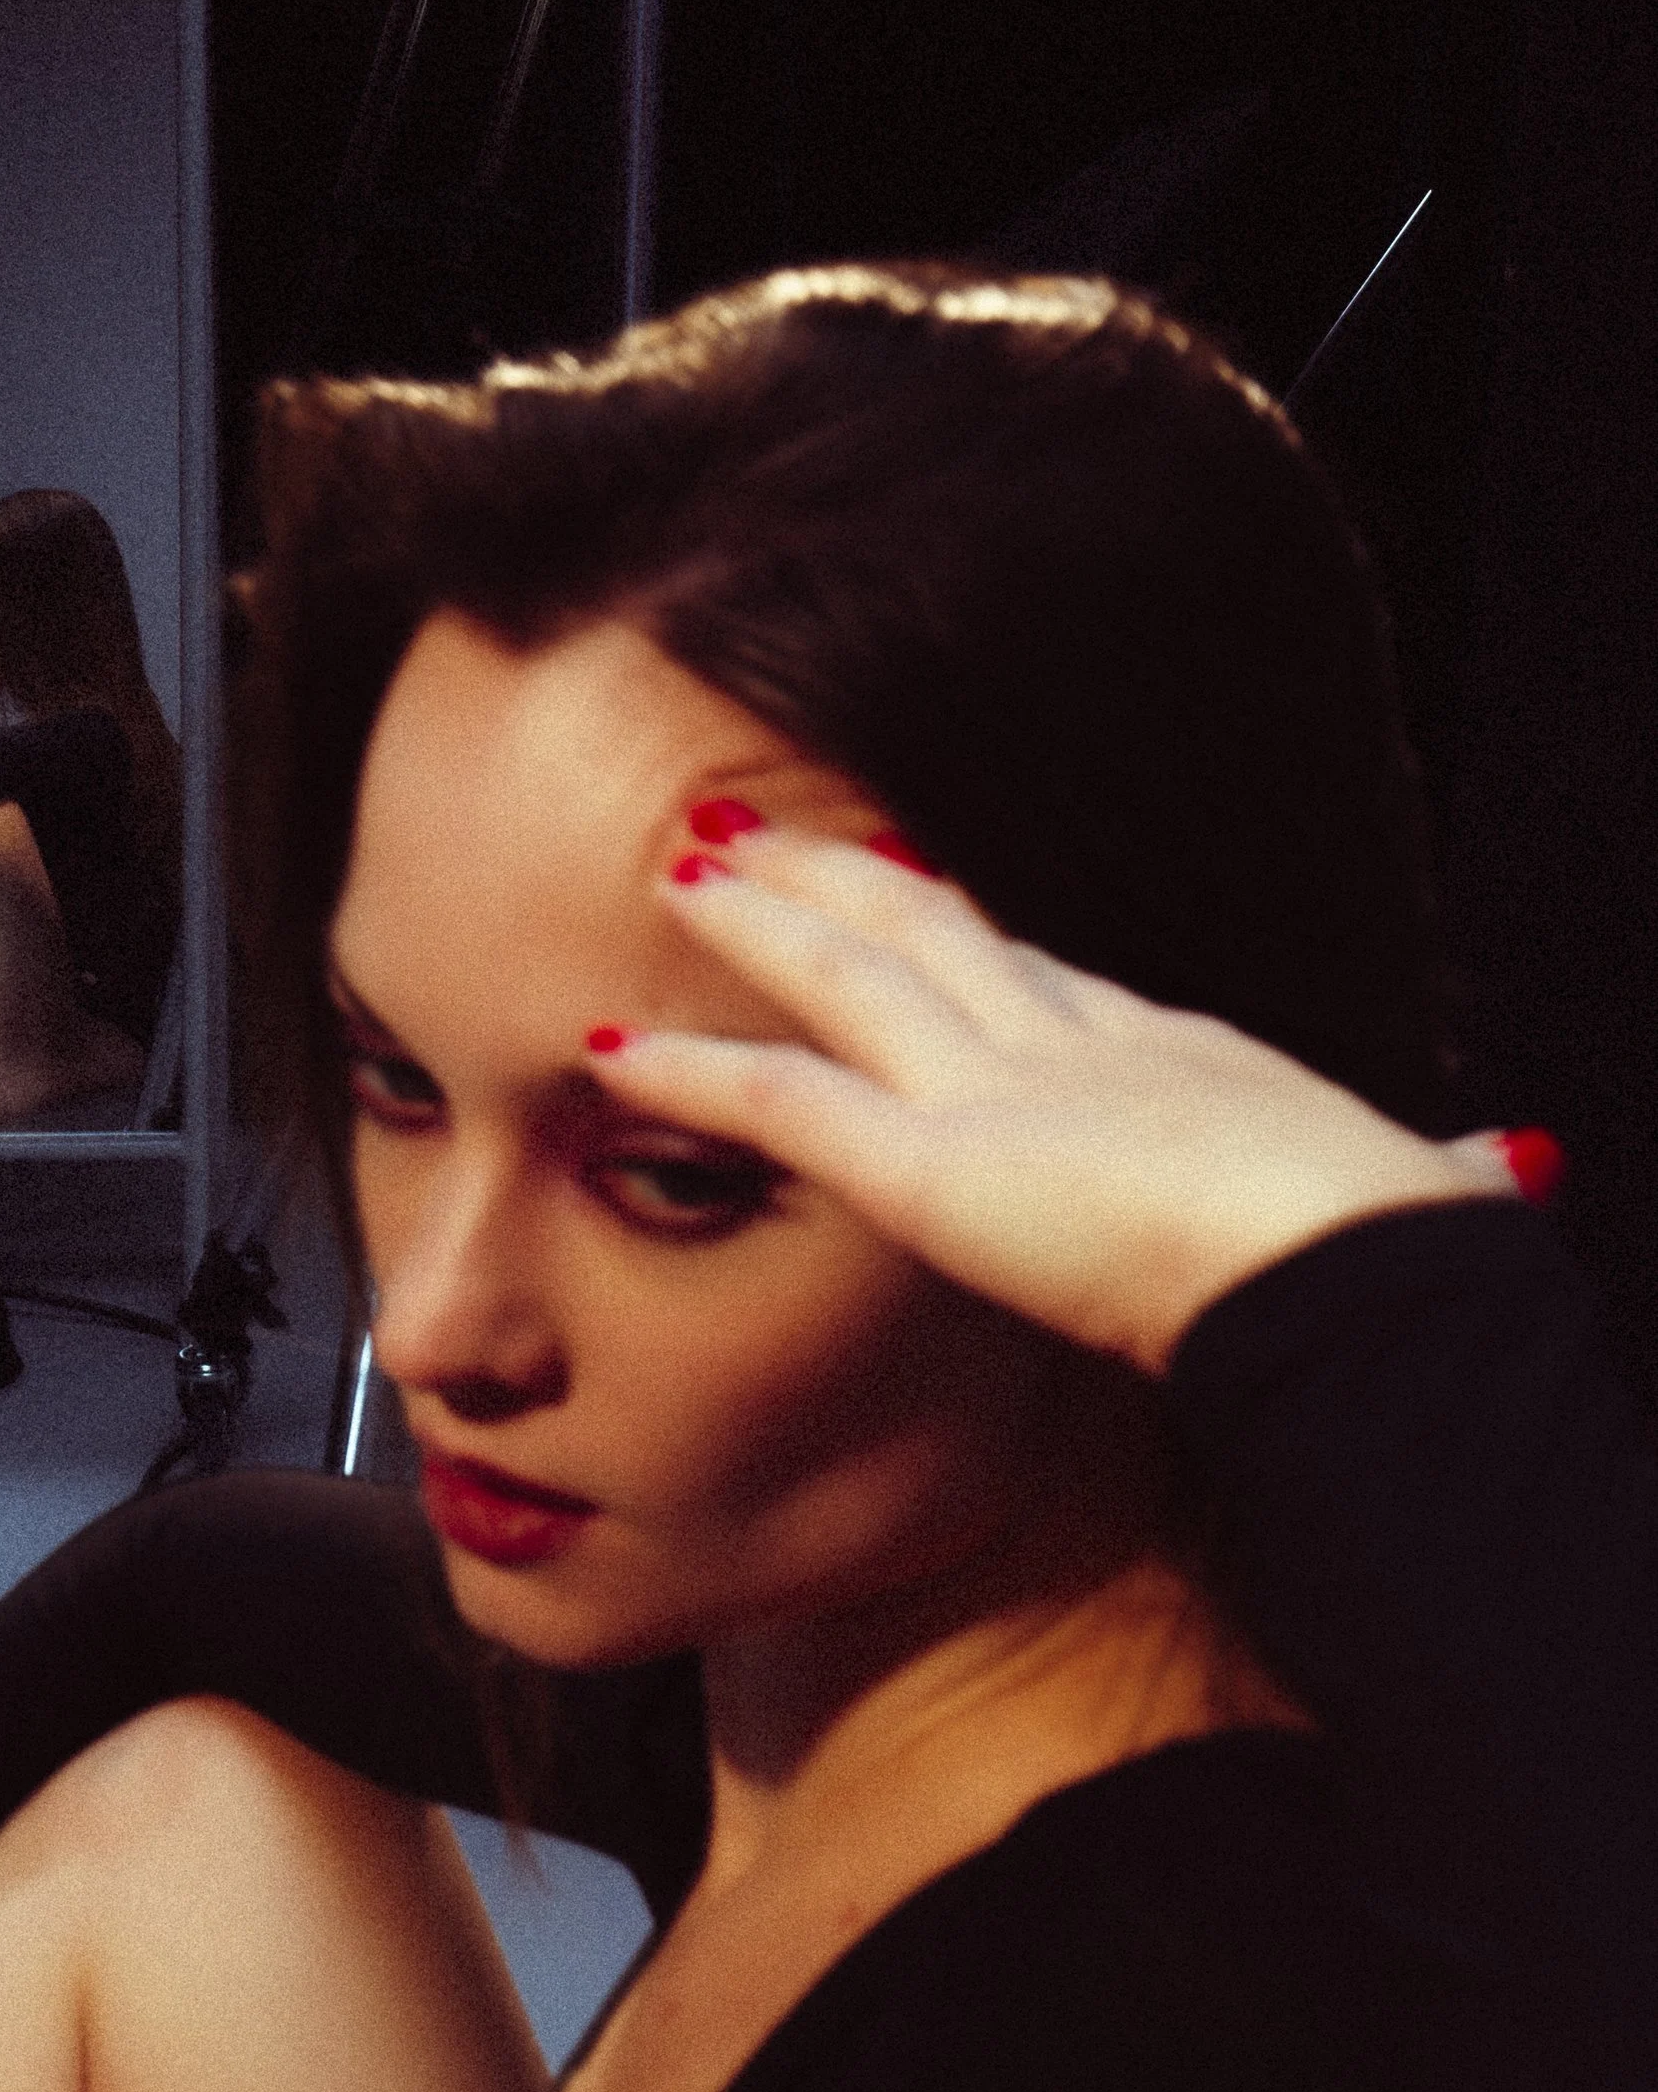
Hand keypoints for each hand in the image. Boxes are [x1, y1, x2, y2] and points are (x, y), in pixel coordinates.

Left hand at [596, 828, 1525, 1372]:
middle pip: (936, 931)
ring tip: (679, 870)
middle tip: (762, 830)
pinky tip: (604, 1048)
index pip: (1043, 974)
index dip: (968, 931)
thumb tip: (1486, 1163)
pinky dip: (686, 1072)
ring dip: (757, 922)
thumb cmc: (1378, 1251)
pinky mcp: (931, 1165)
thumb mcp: (1393, 1194)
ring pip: (847, 975)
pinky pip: (776, 1105)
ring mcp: (994, 1091)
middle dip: (846, 879)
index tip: (913, 881)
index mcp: (1171, 1058)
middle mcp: (1070, 1044)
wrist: (1342, 1260)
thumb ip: (1408, 1173)